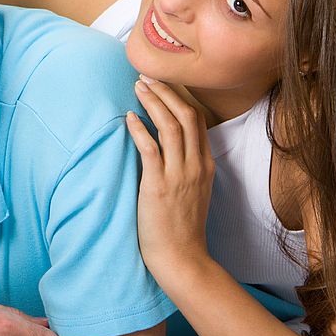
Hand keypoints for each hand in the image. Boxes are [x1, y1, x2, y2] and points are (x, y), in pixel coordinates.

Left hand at [125, 76, 214, 277]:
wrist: (182, 259)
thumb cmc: (182, 228)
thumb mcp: (193, 192)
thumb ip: (186, 168)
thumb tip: (163, 147)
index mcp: (206, 165)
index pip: (197, 120)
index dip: (178, 97)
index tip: (161, 83)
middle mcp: (196, 166)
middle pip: (186, 116)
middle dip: (165, 92)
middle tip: (146, 76)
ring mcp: (180, 176)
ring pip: (170, 127)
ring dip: (152, 103)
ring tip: (137, 88)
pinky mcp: (159, 187)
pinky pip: (151, 150)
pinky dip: (140, 130)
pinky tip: (129, 118)